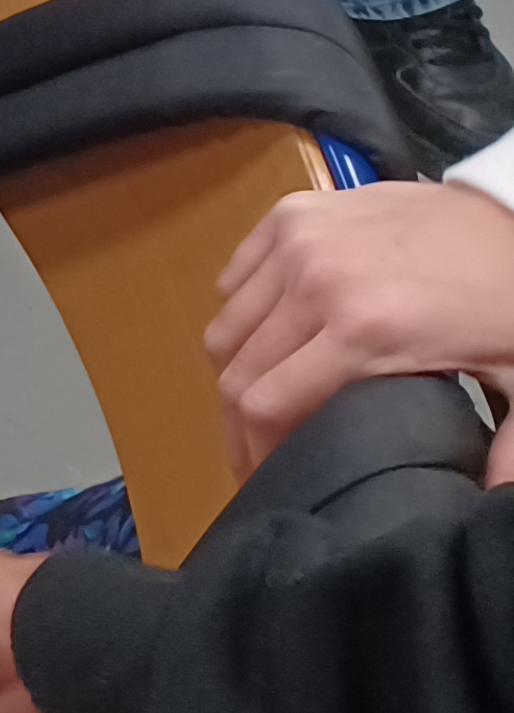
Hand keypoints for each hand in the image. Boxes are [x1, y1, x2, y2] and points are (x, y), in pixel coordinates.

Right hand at [212, 182, 513, 475]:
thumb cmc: (511, 305)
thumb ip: (511, 449)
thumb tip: (490, 498)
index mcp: (364, 331)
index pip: (265, 405)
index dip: (254, 452)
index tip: (266, 478)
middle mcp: (314, 283)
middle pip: (235, 371)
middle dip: (238, 423)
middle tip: (259, 446)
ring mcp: (295, 242)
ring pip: (226, 327)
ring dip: (239, 368)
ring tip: (266, 390)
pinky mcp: (290, 214)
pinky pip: (234, 279)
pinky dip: (242, 313)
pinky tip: (274, 331)